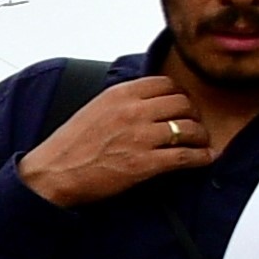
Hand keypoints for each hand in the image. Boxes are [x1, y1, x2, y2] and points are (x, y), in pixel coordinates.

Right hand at [16, 74, 230, 210]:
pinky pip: (185, 156)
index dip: (180, 95)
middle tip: (194, 125)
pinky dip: (201, 157)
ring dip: (200, 137)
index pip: (166, 84)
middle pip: (183, 104)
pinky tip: (205, 158)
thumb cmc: (69, 146)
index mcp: (120, 94)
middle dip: (193, 115)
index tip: (182, 106)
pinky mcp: (145, 164)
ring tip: (200, 143)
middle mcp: (133, 111)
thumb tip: (147, 102)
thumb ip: (122, 101)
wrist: (52, 174)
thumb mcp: (94, 108)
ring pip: (189, 128)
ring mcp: (141, 137)